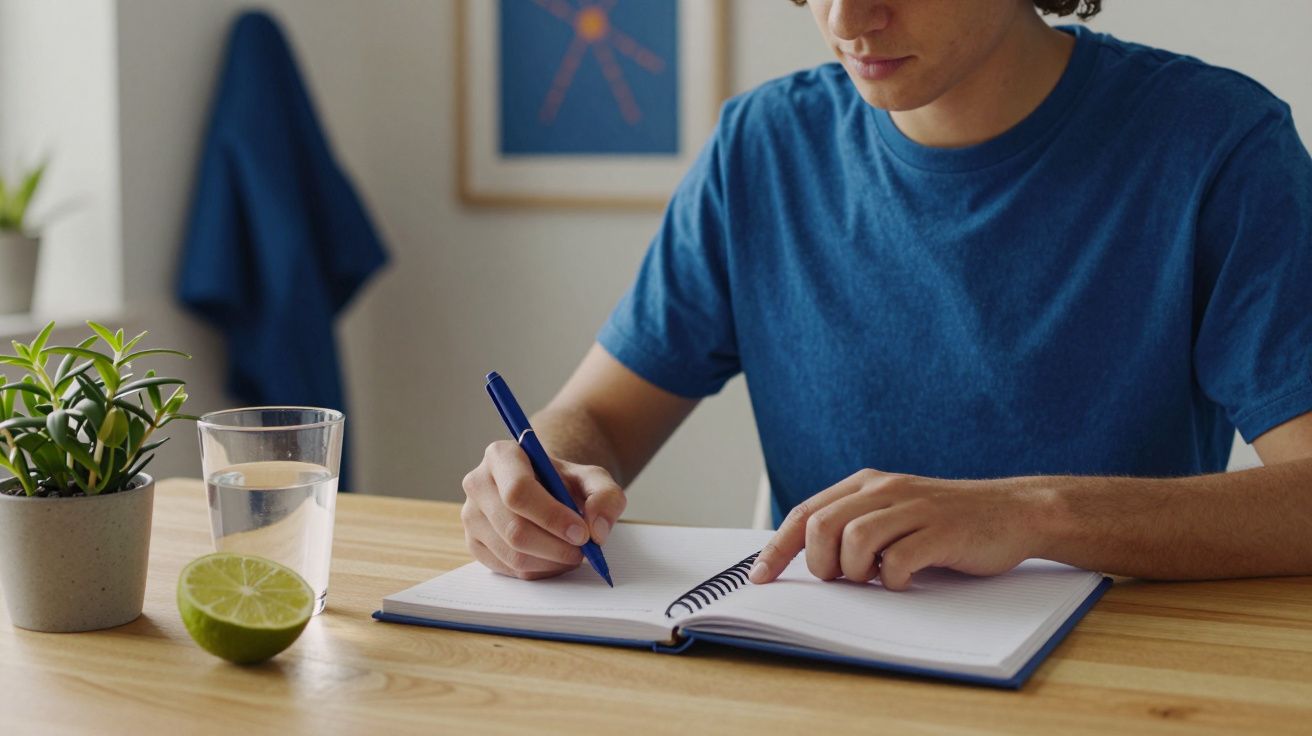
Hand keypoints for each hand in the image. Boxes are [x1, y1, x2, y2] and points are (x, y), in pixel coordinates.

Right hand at [461, 440, 626, 579]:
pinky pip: (507, 569)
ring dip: (550, 562)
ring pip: (512, 554)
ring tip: (572, 554)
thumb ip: (606, 496)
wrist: (545, 489)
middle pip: (514, 529)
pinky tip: (553, 558)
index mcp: (502, 455)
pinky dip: (538, 571)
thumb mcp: (593, 478)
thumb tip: (596, 530)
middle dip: (556, 547)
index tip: (582, 533)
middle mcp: (478, 483)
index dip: (552, 517)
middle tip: (583, 551)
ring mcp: (470, 515)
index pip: (518, 491)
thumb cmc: (564, 482)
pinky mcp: (473, 543)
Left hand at [748, 469, 1049, 589]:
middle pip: (822, 526)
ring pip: (854, 540)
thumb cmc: (948, 522)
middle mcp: (885, 489)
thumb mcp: (894, 513)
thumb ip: (856, 526)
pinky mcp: (940, 532)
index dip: (778, 548)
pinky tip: (905, 579)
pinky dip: (893, 580)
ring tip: (876, 578)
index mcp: (867, 484)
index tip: (761, 578)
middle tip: (842, 580)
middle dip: (821, 564)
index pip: (806, 513)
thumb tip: (808, 561)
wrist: (1013, 511)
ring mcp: (914, 508)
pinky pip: (897, 561)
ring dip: (856, 572)